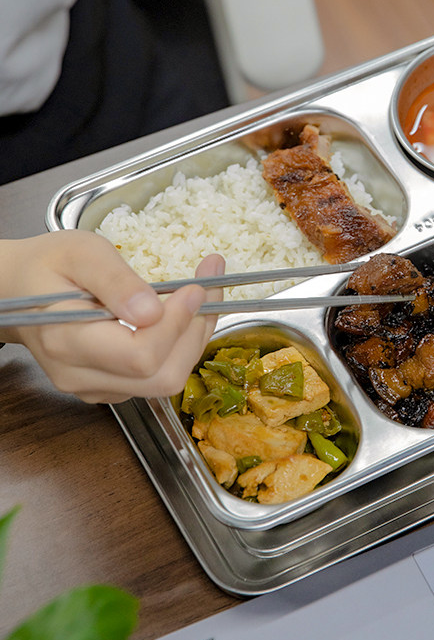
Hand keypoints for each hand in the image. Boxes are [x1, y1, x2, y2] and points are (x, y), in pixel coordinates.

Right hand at [0, 231, 222, 402]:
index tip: (196, 287)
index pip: (141, 355)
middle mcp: (80, 375)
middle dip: (195, 332)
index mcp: (68, 341)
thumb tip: (153, 311)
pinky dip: (180, 347)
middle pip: (162, 377)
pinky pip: (157, 377)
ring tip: (201, 297)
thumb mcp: (81, 253)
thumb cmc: (48, 265)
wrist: (18, 290)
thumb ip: (116, 281)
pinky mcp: (111, 387)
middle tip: (208, 288)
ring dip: (193, 339)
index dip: (178, 324)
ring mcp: (96, 387)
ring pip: (166, 381)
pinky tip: (182, 315)